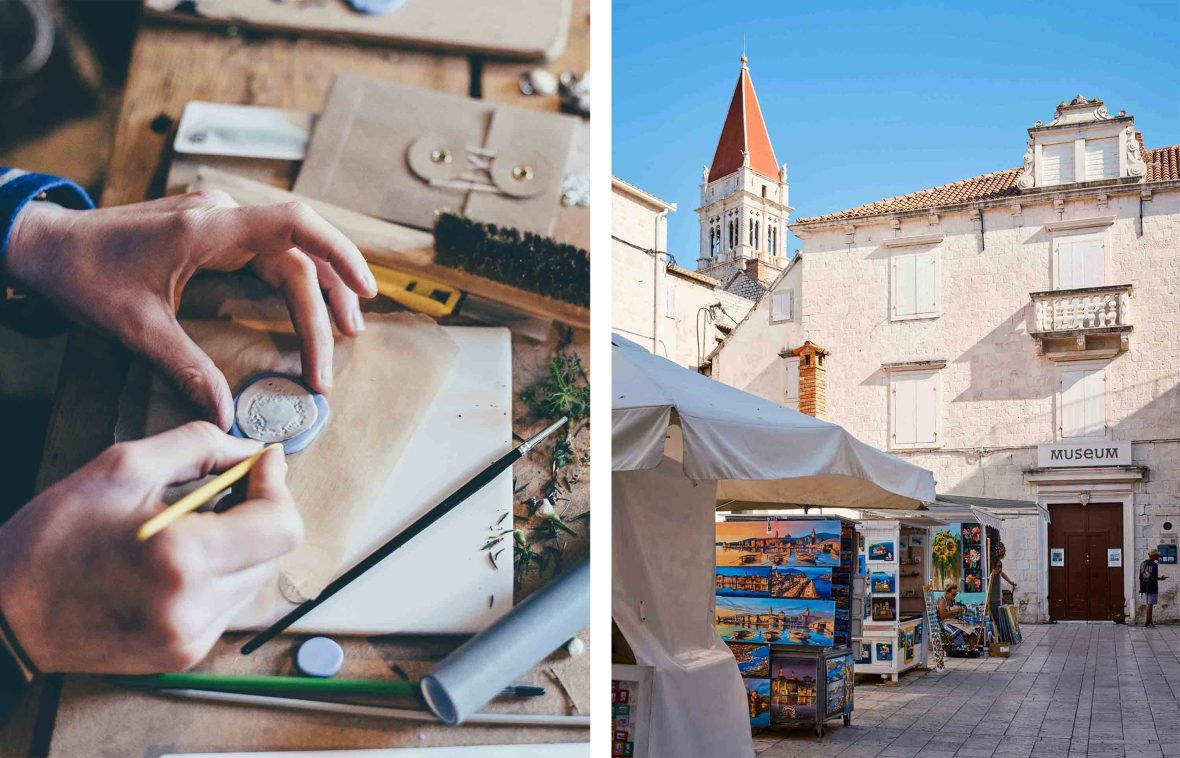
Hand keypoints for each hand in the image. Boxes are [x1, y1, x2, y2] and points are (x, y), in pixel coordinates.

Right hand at [0, 422, 301, 672]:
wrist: (3, 616)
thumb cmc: (52, 539)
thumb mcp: (121, 468)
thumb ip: (199, 446)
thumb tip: (252, 450)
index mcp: (183, 559)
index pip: (282, 525)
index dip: (275, 486)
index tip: (260, 463)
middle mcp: (195, 607)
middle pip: (275, 551)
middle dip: (258, 511)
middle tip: (223, 487)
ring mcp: (191, 638)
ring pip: (256, 576)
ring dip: (240, 543)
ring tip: (191, 525)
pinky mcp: (184, 654)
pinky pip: (229, 602)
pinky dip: (219, 573)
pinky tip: (178, 560)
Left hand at [3, 192, 377, 428]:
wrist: (45, 243)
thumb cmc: (84, 275)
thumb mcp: (135, 328)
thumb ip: (187, 368)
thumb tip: (225, 415)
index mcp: (207, 228)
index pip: (294, 225)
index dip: (339, 254)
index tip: (365, 291)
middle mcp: (221, 216)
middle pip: (298, 254)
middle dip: (326, 303)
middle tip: (341, 350)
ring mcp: (218, 219)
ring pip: (288, 253)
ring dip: (318, 291)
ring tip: (342, 333)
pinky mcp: (213, 231)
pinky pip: (269, 252)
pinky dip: (294, 281)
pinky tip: (307, 307)